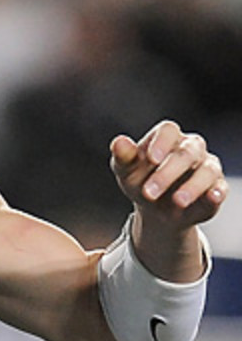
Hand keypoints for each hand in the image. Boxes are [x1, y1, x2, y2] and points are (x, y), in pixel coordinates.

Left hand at [110, 120, 227, 229]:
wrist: (154, 210)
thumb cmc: (139, 181)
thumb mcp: (126, 171)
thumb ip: (123, 156)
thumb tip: (119, 142)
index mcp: (167, 138)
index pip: (168, 130)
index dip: (161, 143)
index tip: (151, 159)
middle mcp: (191, 148)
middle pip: (186, 152)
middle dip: (168, 173)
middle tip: (149, 192)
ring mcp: (207, 167)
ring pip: (207, 170)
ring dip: (192, 186)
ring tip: (177, 202)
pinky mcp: (216, 188)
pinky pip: (220, 188)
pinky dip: (217, 192)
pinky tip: (211, 198)